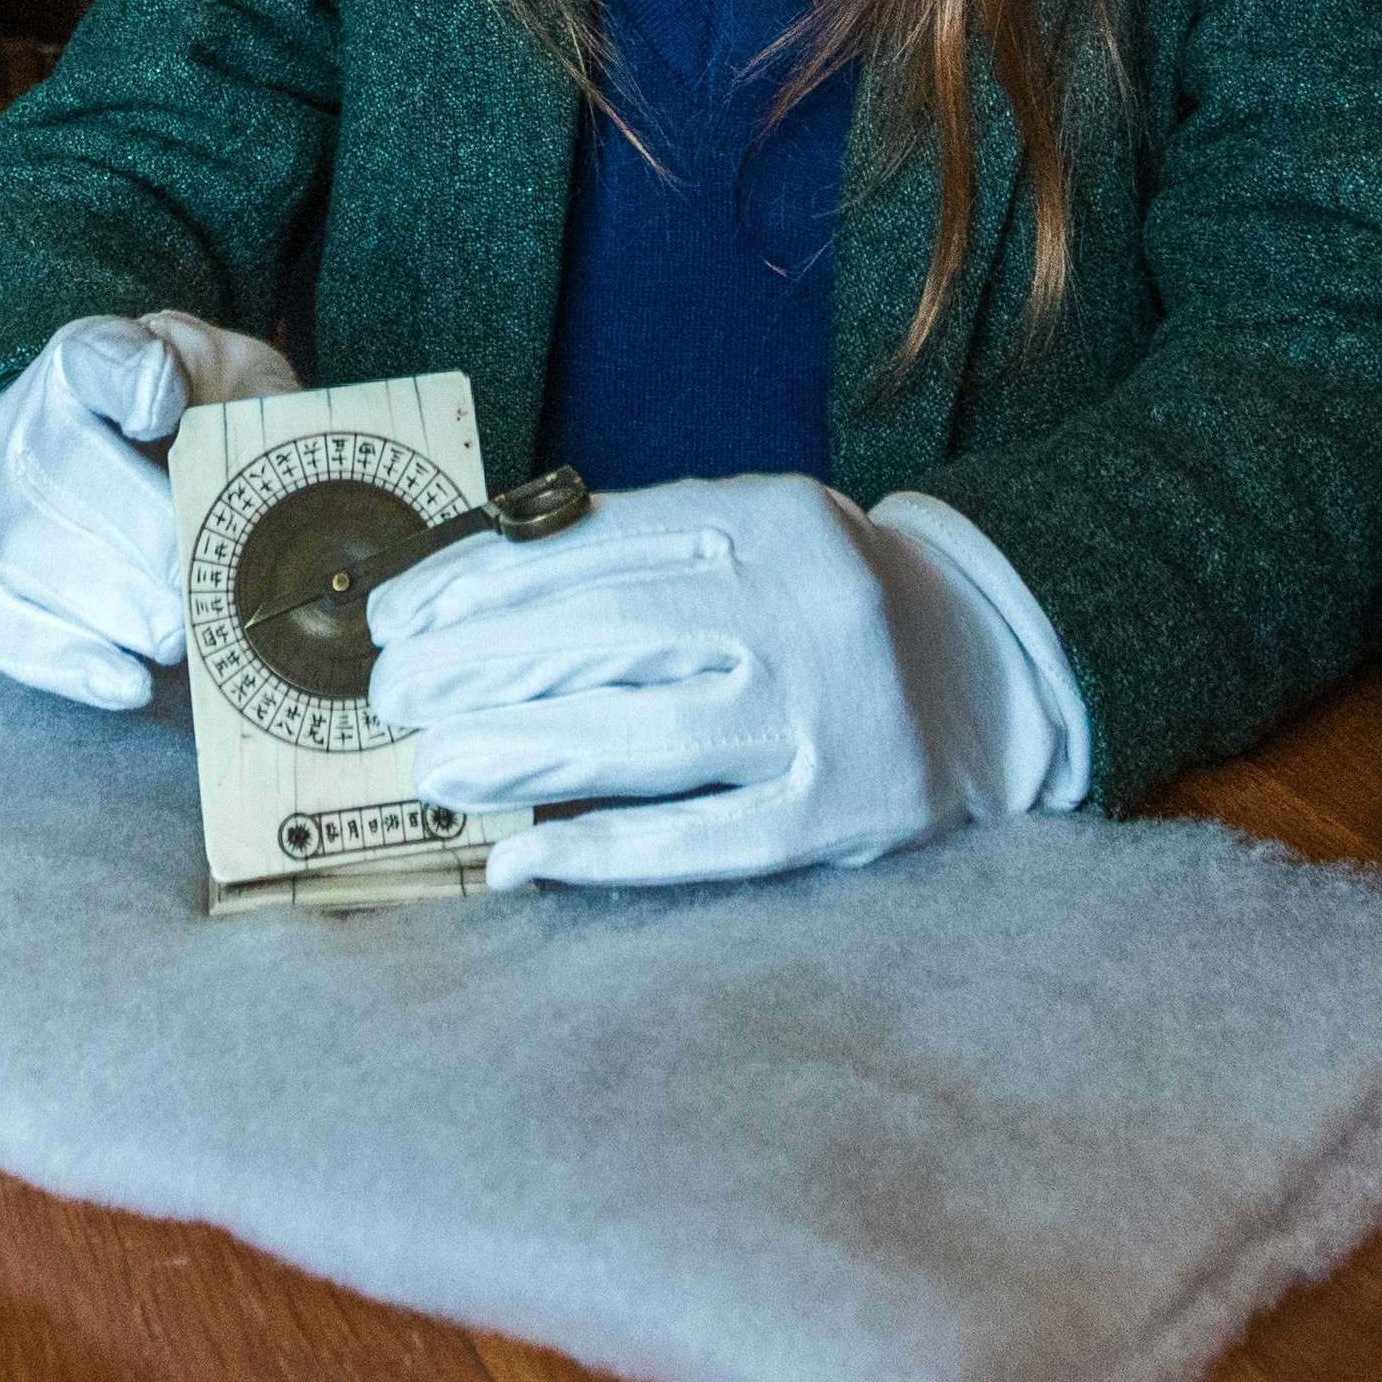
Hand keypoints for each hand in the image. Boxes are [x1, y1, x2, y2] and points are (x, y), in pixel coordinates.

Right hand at [0, 309, 294, 708]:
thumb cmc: (186, 420)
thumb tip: (274, 446)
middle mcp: (23, 428)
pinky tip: (129, 683)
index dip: (129, 381)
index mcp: (86, 362)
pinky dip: (67, 663)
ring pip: (28, 556)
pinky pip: (4, 629)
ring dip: (113, 605)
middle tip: (202, 578)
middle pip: (57, 472)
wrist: (90, 455)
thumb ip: (247, 398)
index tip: (164, 409)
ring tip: (182, 634)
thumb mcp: (226, 381)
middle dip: (138, 533)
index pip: (96, 358)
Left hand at [378, 474, 1055, 888]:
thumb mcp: (749, 536)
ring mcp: (823, 718)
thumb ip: (632, 552)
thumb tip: (460, 595)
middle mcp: (801, 609)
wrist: (991, 672)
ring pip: (637, 738)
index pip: (591, 546)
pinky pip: (699, 842)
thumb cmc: (822, 603)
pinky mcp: (837, 818)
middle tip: (390, 697)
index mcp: (768, 521)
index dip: (475, 583)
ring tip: (433, 767)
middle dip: (474, 667)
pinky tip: (519, 861)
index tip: (392, 616)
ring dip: (513, 754)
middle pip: (602, 637)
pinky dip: (601, 853)